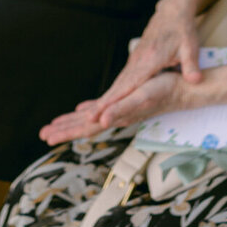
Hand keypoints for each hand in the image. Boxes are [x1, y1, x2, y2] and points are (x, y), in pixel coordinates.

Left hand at [39, 70, 192, 143]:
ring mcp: (120, 110)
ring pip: (91, 119)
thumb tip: (99, 120)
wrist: (182, 90)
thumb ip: (120, 111)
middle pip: (84, 127)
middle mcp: (115, 116)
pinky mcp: (125, 102)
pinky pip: (102, 109)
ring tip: (56, 126)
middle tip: (43, 135)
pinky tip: (83, 110)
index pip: (85, 129)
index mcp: (115, 117)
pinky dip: (89, 110)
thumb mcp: (140, 98)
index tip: (47, 136)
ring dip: (73, 123)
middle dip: (63, 130)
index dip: (66, 132)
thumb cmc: (163, 92)